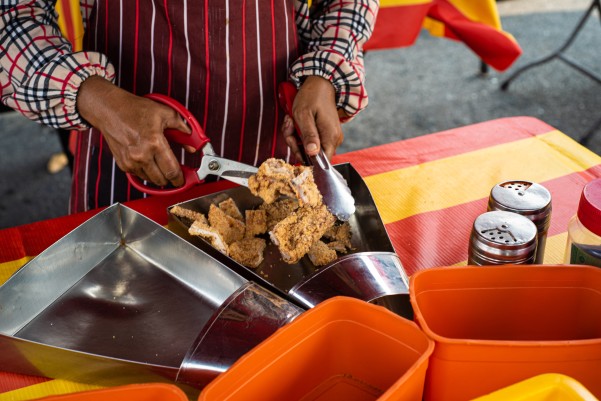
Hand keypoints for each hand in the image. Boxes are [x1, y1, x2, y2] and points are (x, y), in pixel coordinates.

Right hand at [76, 76, 191, 186]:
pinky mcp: (122, 164)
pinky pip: (139, 174)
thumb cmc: (135, 109)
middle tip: (175, 174)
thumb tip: (192, 144)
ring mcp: (130, 161)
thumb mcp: (164, 113)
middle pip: (161, 180)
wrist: (109, 109)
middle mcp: (141, 155)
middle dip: (170, 179)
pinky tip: (149, 162)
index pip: (171, 170)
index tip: (183, 180)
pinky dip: (146, 172)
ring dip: (158, 176)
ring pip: (150, 179)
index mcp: (154, 143)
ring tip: (161, 166)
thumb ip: (182, 128)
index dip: (180, 179)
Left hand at [281, 76, 343, 160]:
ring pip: (308, 147)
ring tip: (291, 121)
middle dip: (295, 143)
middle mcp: (333, 140)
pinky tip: (296, 122)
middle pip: (311, 155)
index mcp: (330, 137)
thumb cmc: (311, 96)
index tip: (294, 144)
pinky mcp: (325, 133)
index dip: (305, 158)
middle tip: (290, 126)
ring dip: (295, 136)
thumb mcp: (304, 115)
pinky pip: (310, 140)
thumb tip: (312, 153)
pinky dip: (300, 133)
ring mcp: (330, 136)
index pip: (321, 162)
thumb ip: (309, 135)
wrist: (321, 83)